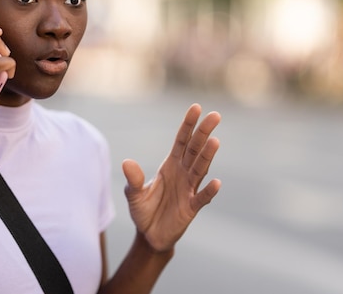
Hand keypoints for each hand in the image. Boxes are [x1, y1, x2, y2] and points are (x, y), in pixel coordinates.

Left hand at [122, 104, 221, 251]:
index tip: (197, 108)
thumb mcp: (133, 194)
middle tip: (215, 115)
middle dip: (204, 132)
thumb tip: (127, 162)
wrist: (149, 235)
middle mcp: (183, 173)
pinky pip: (202, 198)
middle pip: (195, 150)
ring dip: (208, 156)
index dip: (188, 125)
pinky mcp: (191, 208)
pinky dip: (209, 191)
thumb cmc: (143, 210)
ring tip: (215, 141)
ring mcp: (189, 189)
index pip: (181, 141)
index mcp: (170, 165)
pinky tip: (216, 182)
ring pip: (200, 169)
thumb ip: (133, 179)